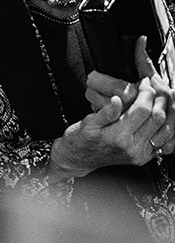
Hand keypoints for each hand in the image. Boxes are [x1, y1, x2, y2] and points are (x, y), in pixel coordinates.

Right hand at [52, 70, 167, 179]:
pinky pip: (166, 142)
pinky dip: (170, 128)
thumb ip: (105, 112)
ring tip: (166, 98)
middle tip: (157, 86)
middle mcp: (132, 147)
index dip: (147, 92)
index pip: (142, 110)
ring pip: (167, 130)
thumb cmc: (79, 141)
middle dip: (161, 98)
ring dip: (170, 111)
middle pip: (158, 118)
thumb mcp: (86, 123)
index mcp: (117, 136)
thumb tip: (116, 100)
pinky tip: (168, 117)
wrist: (77, 159)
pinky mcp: (144, 157)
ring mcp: (140, 153)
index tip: (145, 82)